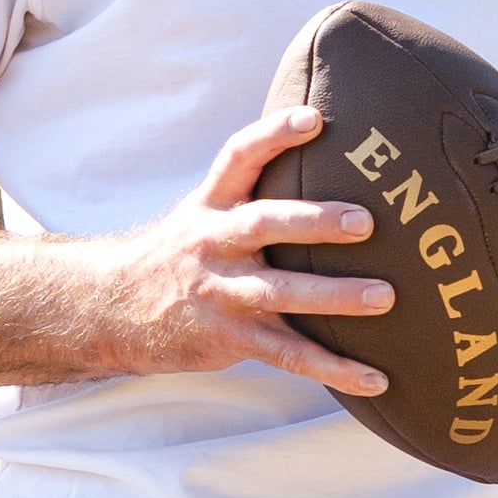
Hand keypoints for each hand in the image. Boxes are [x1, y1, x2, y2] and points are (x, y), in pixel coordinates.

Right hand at [89, 98, 394, 396]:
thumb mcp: (202, 214)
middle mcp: (214, 242)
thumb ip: (251, 193)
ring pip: (281, 294)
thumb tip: (323, 149)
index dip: (274, 135)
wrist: (113, 311)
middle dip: (314, 222)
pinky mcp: (231, 338)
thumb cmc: (180, 254)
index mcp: (211, 204)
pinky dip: (334, 368)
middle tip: (365, 222)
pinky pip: (289, 356)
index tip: (314, 117)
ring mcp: (221, 292)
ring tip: (383, 297)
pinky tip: (376, 379)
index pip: (239, 157)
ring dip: (334, 296)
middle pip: (264, 224)